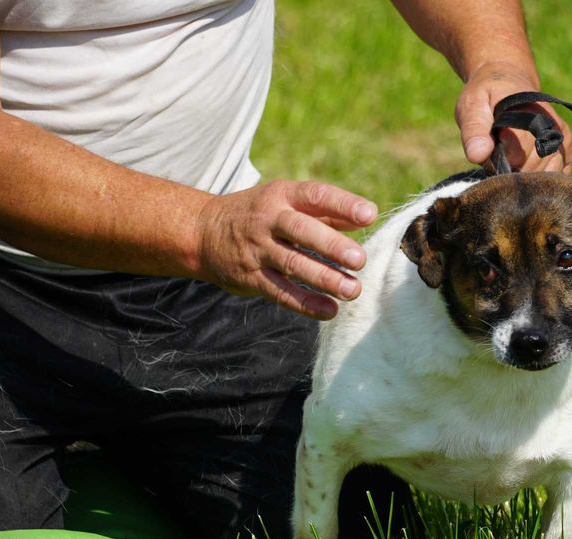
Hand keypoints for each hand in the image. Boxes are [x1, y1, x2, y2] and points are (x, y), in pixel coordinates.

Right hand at [194, 180, 376, 318]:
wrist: (202, 232)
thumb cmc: (259, 214)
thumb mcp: (285, 201)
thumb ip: (325, 210)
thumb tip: (366, 217)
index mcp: (282, 196)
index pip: (315, 195)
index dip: (342, 204)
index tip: (369, 215)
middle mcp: (269, 220)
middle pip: (302, 231)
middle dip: (332, 245)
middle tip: (360, 259)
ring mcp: (258, 250)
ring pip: (292, 264)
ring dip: (324, 278)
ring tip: (352, 290)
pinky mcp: (251, 278)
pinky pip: (280, 292)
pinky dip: (305, 303)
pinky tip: (328, 310)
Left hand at [456, 61, 571, 173]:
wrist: (508, 82)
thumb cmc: (487, 96)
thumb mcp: (472, 105)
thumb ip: (474, 130)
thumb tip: (478, 155)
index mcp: (531, 116)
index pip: (520, 155)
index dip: (500, 161)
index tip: (491, 151)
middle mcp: (553, 127)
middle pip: (533, 170)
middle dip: (512, 171)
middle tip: (498, 154)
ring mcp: (563, 139)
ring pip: (546, 177)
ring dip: (526, 176)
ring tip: (511, 158)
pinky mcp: (567, 150)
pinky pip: (559, 176)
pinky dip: (541, 179)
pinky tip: (527, 166)